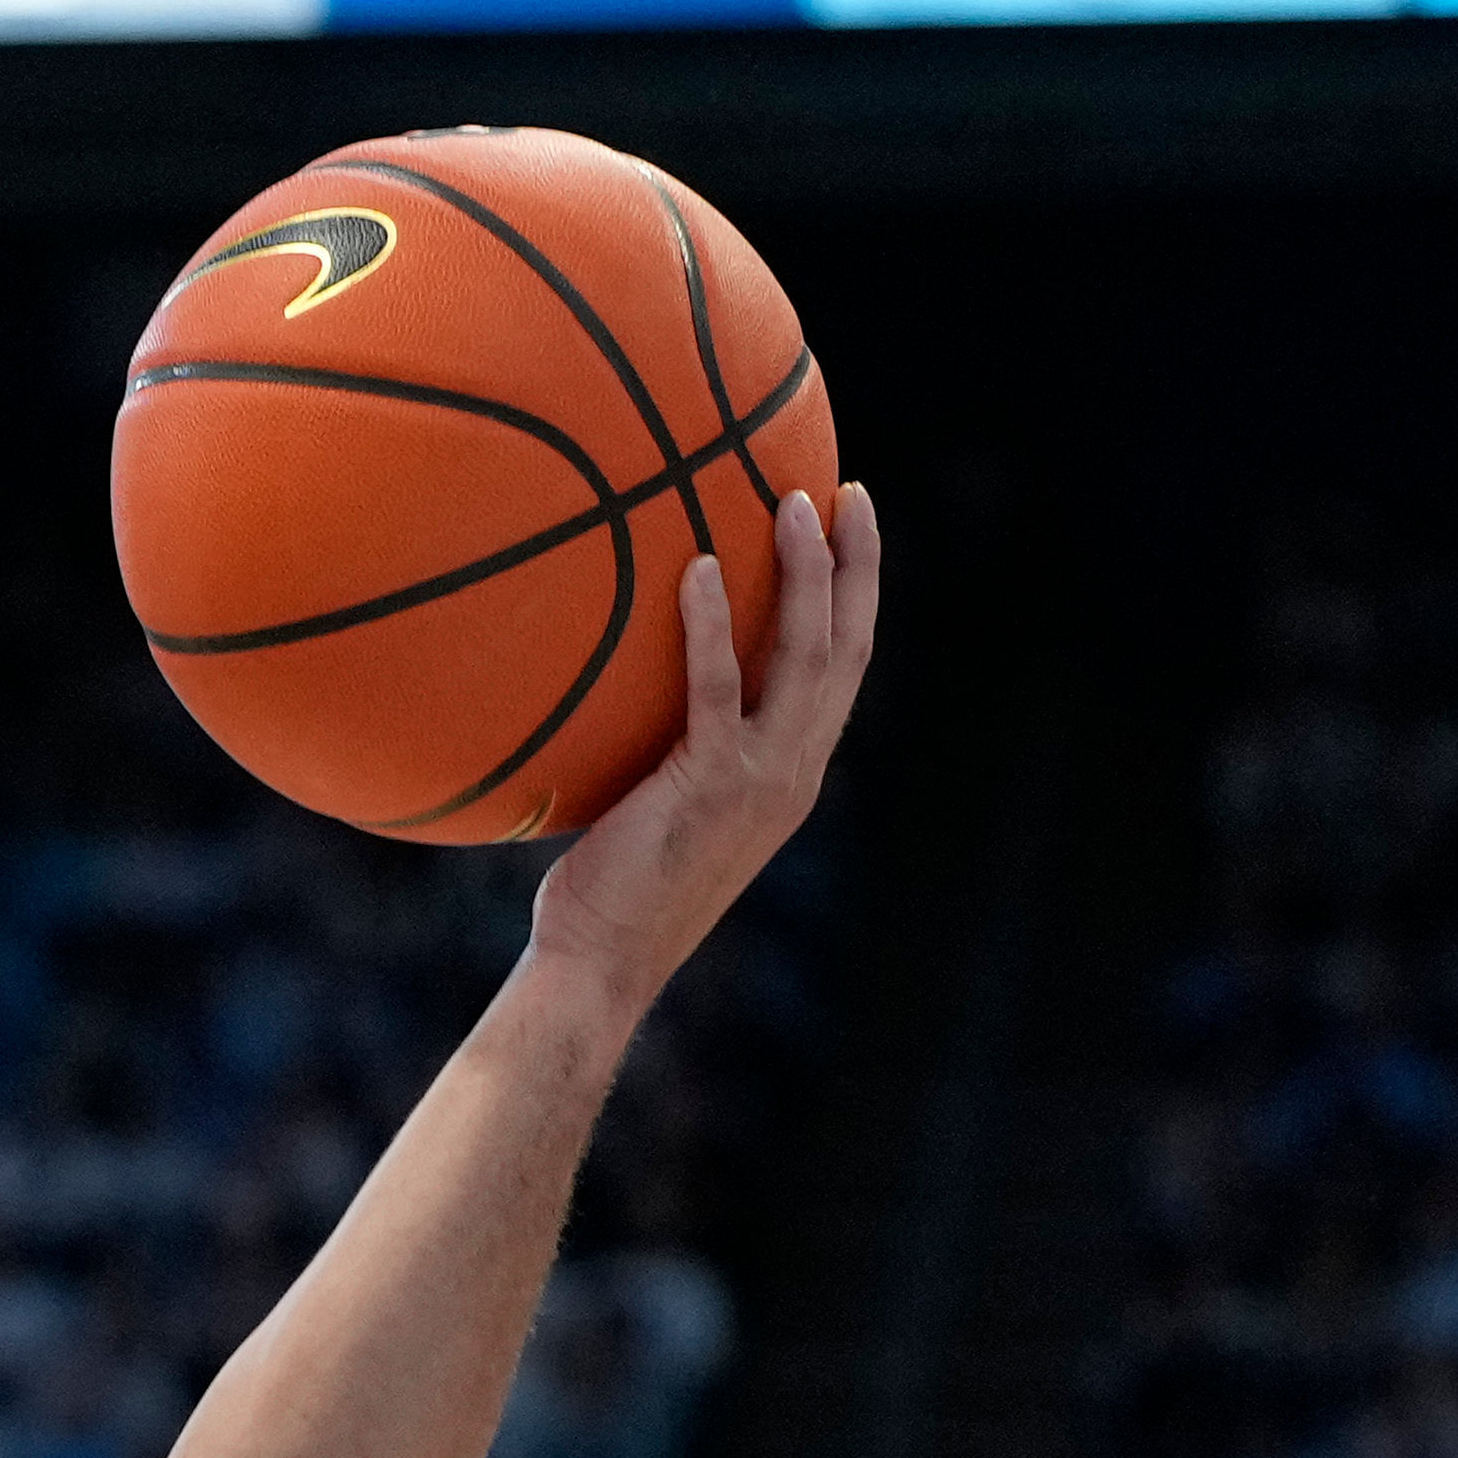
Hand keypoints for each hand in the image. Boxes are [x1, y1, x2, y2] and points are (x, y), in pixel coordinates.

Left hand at [525, 478, 878, 1016]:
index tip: (851, 530)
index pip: (843, 670)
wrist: (600, 963)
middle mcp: (794, 770)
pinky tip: (696, 567)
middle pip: (848, 648)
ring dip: (807, 574)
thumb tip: (622, 685)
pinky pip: (715, 689)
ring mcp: (761, 778)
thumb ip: (670, 747)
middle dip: (857, 566)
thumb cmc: (610, 891)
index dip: (857, 599)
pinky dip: (710, 626)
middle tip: (846, 493)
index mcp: (792, 773)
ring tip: (791, 501)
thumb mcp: (659, 807)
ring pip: (806, 656)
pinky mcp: (709, 784)